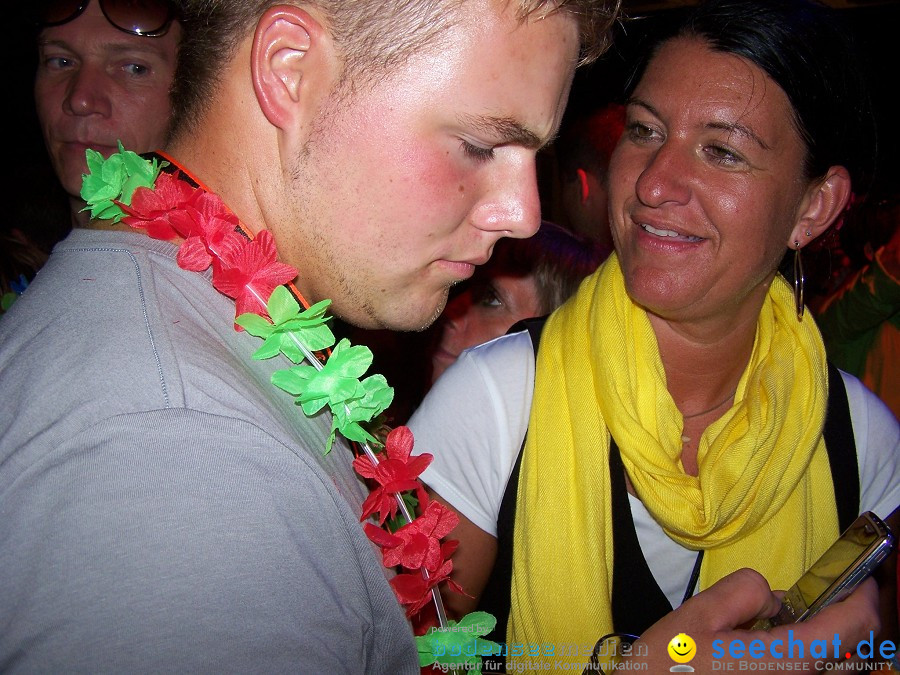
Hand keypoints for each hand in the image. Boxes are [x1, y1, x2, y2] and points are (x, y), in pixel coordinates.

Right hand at [619, 568, 880, 672]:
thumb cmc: (667, 670)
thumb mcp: (698, 615)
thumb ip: (744, 591)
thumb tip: (772, 598)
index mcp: (786, 660)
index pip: (852, 624)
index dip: (862, 593)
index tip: (858, 575)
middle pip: (849, 647)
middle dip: (836, 615)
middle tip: (801, 599)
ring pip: (827, 662)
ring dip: (815, 637)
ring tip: (766, 628)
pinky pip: (804, 672)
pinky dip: (797, 654)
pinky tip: (757, 650)